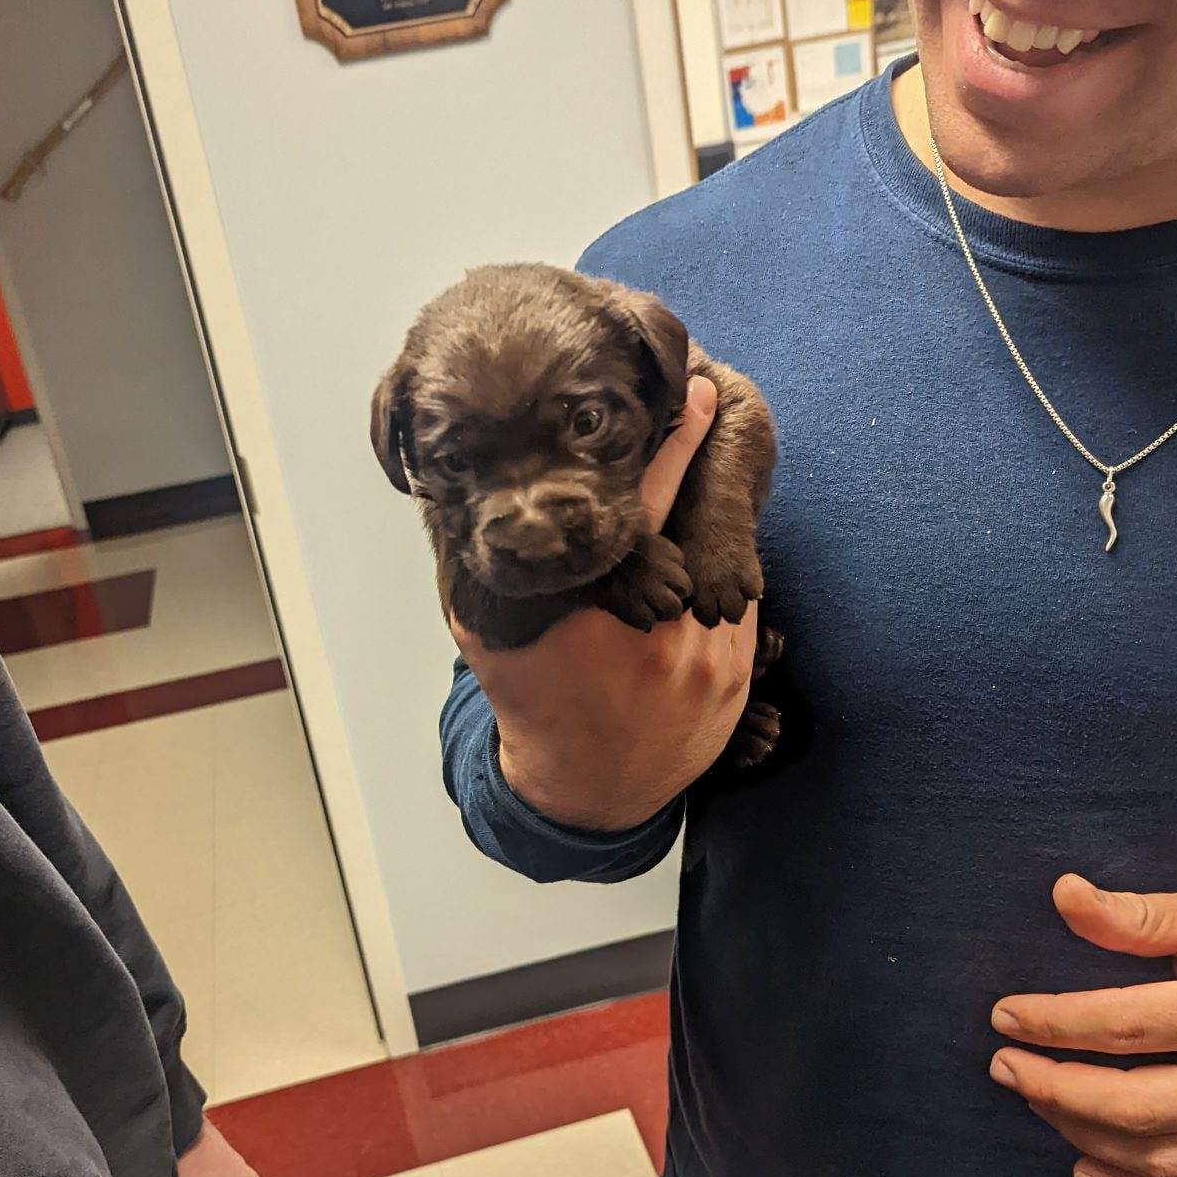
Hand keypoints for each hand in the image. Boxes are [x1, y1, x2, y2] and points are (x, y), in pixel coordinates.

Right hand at [453, 377, 757, 831]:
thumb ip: (468, 553)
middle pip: (690, 522)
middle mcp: (647, 630)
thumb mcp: (485, 624)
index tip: (689, 390)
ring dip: (711, 514)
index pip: (635, 505)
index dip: (666, 444)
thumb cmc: (530, 693)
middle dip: (696, 458)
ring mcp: (699, 656)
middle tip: (704, 399)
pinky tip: (709, 545)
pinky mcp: (734, 676)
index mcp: (582, 608)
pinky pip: (734, 602)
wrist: (587, 787)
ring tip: (709, 463)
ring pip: (715, 560)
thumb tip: (442, 481)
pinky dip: (720, 569)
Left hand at [991, 875, 1176, 1176]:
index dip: (1052, 1023)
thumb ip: (1141, 916)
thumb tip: (1063, 895)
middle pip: (1135, 1107)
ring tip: (1040, 1100)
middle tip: (1005, 1066)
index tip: (1005, 1017)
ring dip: (1081, 1136)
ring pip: (1159, 1161)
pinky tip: (1087, 1165)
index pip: (1126, 1026)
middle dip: (1052, 1089)